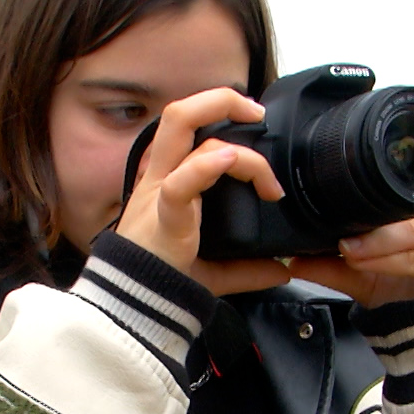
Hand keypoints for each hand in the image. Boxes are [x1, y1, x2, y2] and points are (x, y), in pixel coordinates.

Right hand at [117, 88, 291, 295]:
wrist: (132, 313)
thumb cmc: (161, 285)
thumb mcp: (212, 272)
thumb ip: (247, 269)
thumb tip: (281, 269)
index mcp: (166, 183)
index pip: (186, 132)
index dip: (219, 118)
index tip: (256, 130)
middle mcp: (159, 179)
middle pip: (179, 115)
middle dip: (221, 100)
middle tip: (257, 113)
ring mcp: (157, 192)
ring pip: (180, 129)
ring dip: (231, 135)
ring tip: (263, 166)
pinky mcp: (162, 217)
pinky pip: (180, 183)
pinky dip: (207, 167)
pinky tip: (231, 161)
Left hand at [288, 203, 413, 307]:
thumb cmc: (403, 297)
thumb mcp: (361, 278)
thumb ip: (331, 266)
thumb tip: (293, 259)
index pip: (393, 193)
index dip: (365, 198)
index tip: (332, 207)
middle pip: (403, 211)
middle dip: (369, 227)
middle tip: (339, 241)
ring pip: (413, 232)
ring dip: (377, 243)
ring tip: (349, 251)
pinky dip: (390, 261)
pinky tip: (365, 263)